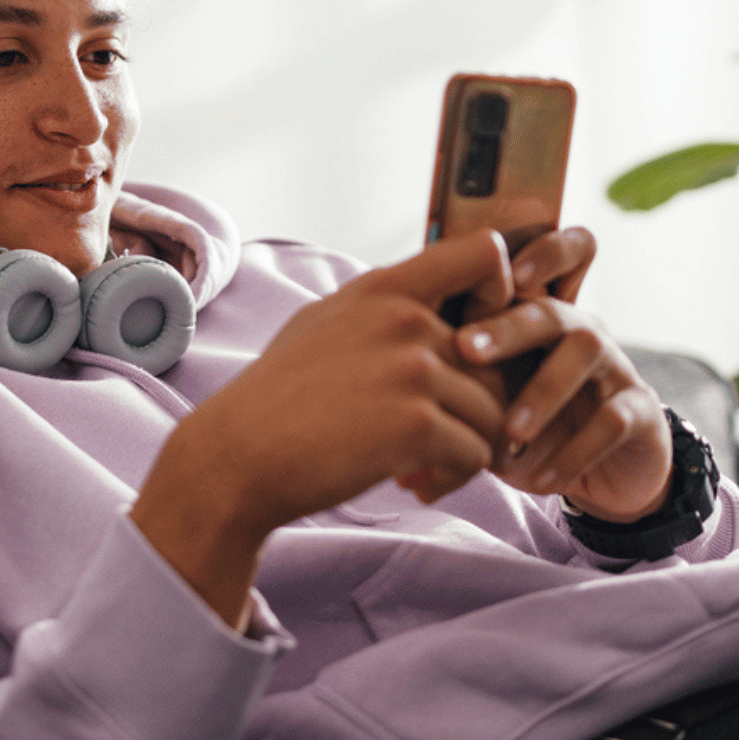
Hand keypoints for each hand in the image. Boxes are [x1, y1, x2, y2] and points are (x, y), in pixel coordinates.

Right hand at [131, 230, 513, 626]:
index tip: (476, 345)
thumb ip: (383, 308)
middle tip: (437, 443)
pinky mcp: (417, 424)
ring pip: (492, 414)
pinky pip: (476, 455)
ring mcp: (414, 370)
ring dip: (466, 451)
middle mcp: (406, 319)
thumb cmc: (277, 399)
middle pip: (498, 362)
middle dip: (475, 410)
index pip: (486, 253)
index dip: (502, 296)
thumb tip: (430, 303)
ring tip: (423, 470)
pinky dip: (454, 478)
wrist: (236, 458)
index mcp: (386, 289)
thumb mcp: (324, 323)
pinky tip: (416, 486)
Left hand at [460, 232, 672, 523]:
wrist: (603, 471)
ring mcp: (614, 368)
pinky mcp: (639, 411)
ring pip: (587, 351)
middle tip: (466, 350)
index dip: (535, 252)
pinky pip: (612, 419)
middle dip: (509, 326)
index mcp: (541, 317)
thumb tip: (377, 412)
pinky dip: (573, 451)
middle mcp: (581, 330)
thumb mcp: (492, 402)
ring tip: (510, 431)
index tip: (492, 274)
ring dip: (543, 391)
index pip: (553, 257)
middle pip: (554, 308)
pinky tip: (539, 477)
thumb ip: (453, 392)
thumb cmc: (533, 424)